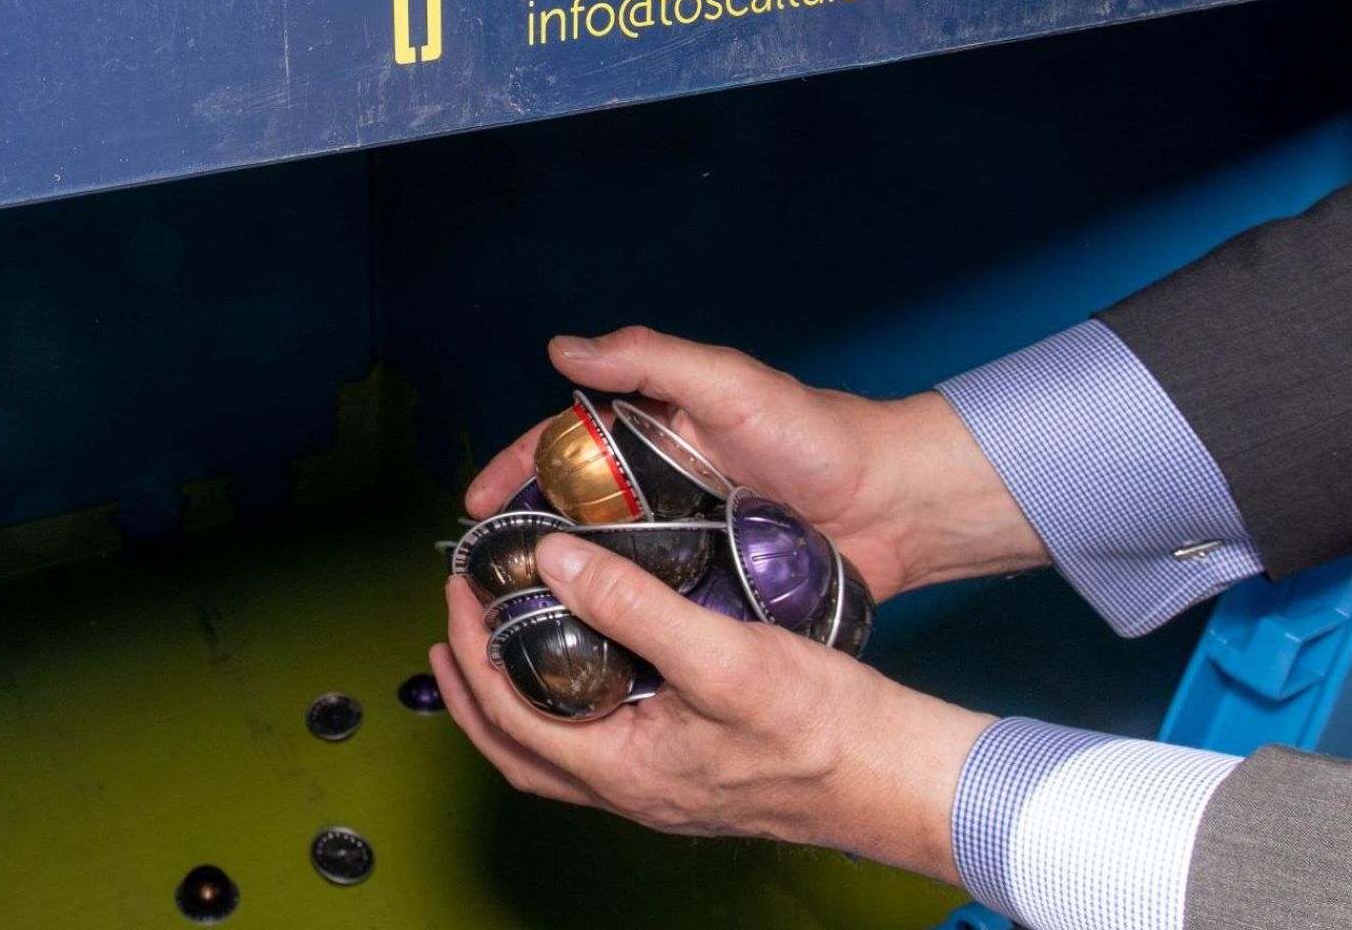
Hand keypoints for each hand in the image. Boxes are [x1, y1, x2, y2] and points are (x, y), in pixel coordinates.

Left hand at [429, 533, 993, 879]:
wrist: (895, 778)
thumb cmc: (822, 729)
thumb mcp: (721, 653)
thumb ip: (632, 605)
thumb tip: (555, 561)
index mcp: (622, 769)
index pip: (507, 712)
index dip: (469, 649)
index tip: (460, 587)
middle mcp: (631, 791)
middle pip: (516, 748)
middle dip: (472, 688)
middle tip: (456, 623)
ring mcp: (660, 787)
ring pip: (557, 751)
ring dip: (517, 699)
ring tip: (506, 641)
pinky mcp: (690, 773)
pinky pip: (602, 743)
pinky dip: (573, 702)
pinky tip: (595, 661)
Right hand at [465, 326, 1047, 599]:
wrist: (897, 505)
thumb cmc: (819, 434)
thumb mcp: (731, 384)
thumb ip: (651, 361)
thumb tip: (563, 349)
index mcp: (654, 433)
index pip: (563, 447)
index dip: (512, 471)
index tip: (473, 509)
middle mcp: (659, 489)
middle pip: (572, 513)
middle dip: (524, 541)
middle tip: (482, 583)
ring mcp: (684, 543)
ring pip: (606, 566)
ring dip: (564, 590)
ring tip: (519, 626)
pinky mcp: (713, 590)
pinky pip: (653, 608)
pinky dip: (620, 624)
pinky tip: (588, 653)